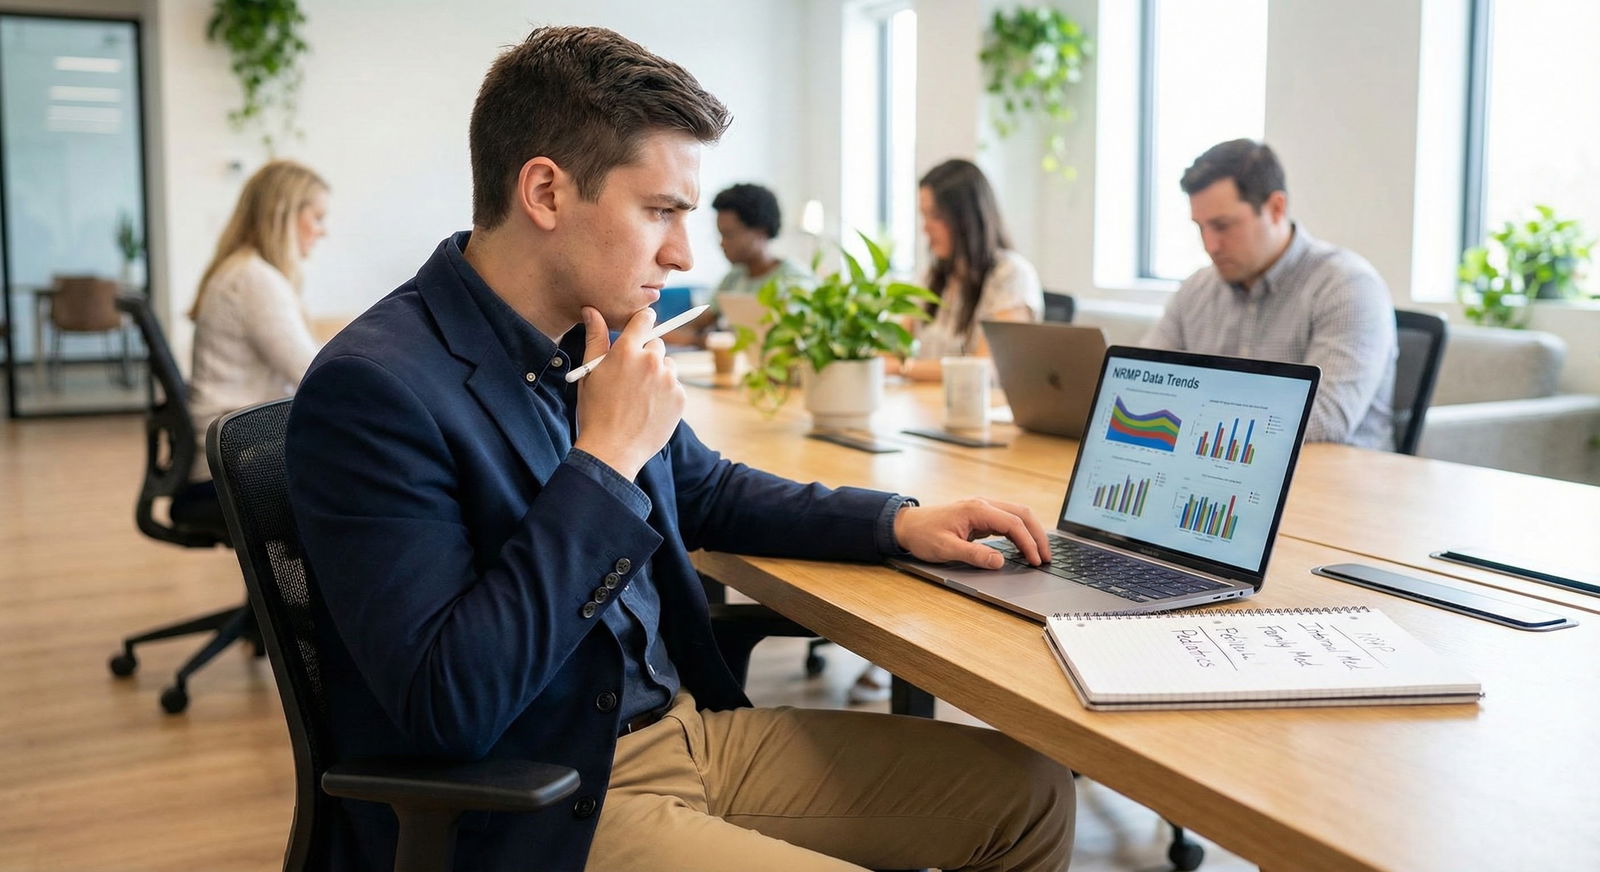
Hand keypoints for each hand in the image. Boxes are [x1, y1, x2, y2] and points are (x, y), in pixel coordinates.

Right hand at [572, 306, 684, 479]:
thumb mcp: (590, 372)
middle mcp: (652, 361)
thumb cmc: (596, 411)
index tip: (639, 330)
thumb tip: (592, 310)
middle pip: (657, 344)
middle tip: (631, 377)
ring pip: (668, 366)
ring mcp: (669, 379)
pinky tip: (649, 409)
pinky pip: (675, 387)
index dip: (642, 323)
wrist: (613, 449)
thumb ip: (595, 338)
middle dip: (646, 355)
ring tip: (639, 396)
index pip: (645, 319)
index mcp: (627, 350)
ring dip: (658, 375)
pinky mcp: (680, 397)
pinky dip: (666, 394)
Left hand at [892, 498, 1051, 569]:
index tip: (1035, 560)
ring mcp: (983, 508)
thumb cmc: (923, 535)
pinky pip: (1008, 521)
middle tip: (1047, 557)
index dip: (1028, 542)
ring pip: (1017, 515)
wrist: (907, 525)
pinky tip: (1023, 548)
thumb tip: (999, 561)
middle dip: (1038, 535)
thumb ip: (974, 554)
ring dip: (1031, 533)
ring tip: (1040, 554)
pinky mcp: (981, 516)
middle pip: (1022, 514)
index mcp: (976, 509)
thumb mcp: (946, 548)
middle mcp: (983, 504)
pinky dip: (1020, 533)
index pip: (1012, 523)